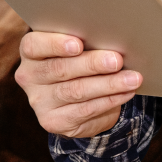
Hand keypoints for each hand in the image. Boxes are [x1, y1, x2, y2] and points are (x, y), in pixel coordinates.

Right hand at [13, 31, 142, 137]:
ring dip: (108, 84)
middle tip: (117, 61)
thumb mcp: (76, 49)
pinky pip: (84, 110)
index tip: (78, 44)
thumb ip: (84, 43)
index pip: (34, 45)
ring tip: (132, 78)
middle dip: (91, 64)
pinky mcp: (52, 121)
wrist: (74, 101)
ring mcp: (39, 101)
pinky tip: (126, 93)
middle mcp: (28, 77)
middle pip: (59, 69)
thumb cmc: (78, 63)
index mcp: (30, 53)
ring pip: (75, 91)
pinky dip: (109, 100)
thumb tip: (112, 39)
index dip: (55, 44)